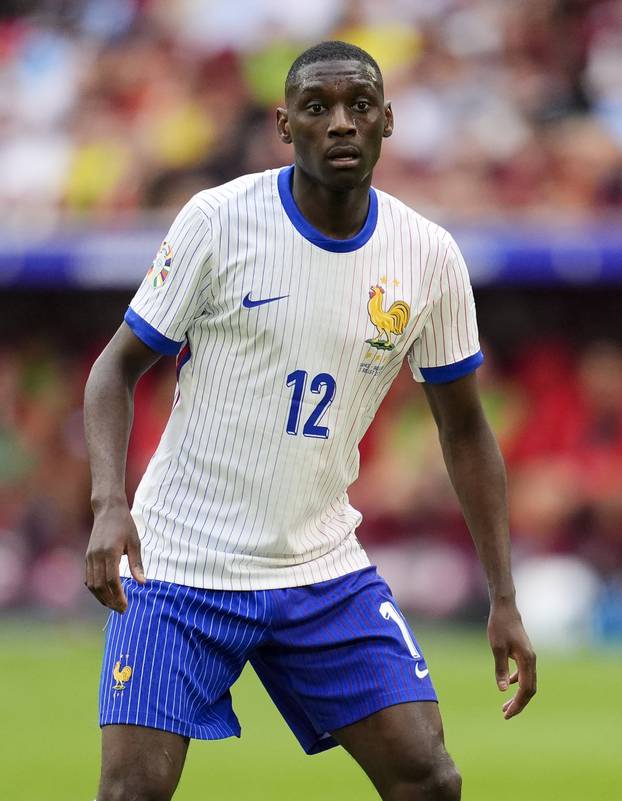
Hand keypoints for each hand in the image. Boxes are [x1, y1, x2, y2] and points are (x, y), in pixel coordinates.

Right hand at [85, 500, 145, 612]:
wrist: (108, 510)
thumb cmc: (125, 525)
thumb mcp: (135, 542)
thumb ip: (137, 563)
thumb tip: (143, 583)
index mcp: (110, 552)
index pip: (112, 581)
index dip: (118, 596)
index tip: (126, 606)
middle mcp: (96, 556)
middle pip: (100, 586)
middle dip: (110, 601)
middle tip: (121, 611)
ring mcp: (89, 557)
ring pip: (92, 584)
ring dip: (101, 598)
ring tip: (113, 606)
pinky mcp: (87, 557)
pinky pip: (88, 578)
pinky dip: (95, 589)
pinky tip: (105, 595)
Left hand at [487, 599, 536, 718]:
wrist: (505, 609)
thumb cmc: (500, 626)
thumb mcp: (497, 648)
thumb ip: (500, 669)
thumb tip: (502, 690)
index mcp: (527, 661)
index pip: (526, 689)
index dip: (518, 704)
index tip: (507, 714)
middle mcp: (532, 661)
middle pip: (529, 689)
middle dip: (519, 703)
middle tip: (505, 715)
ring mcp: (529, 657)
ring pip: (527, 682)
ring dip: (518, 695)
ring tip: (505, 706)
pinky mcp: (524, 654)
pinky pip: (524, 674)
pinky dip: (516, 683)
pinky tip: (506, 685)